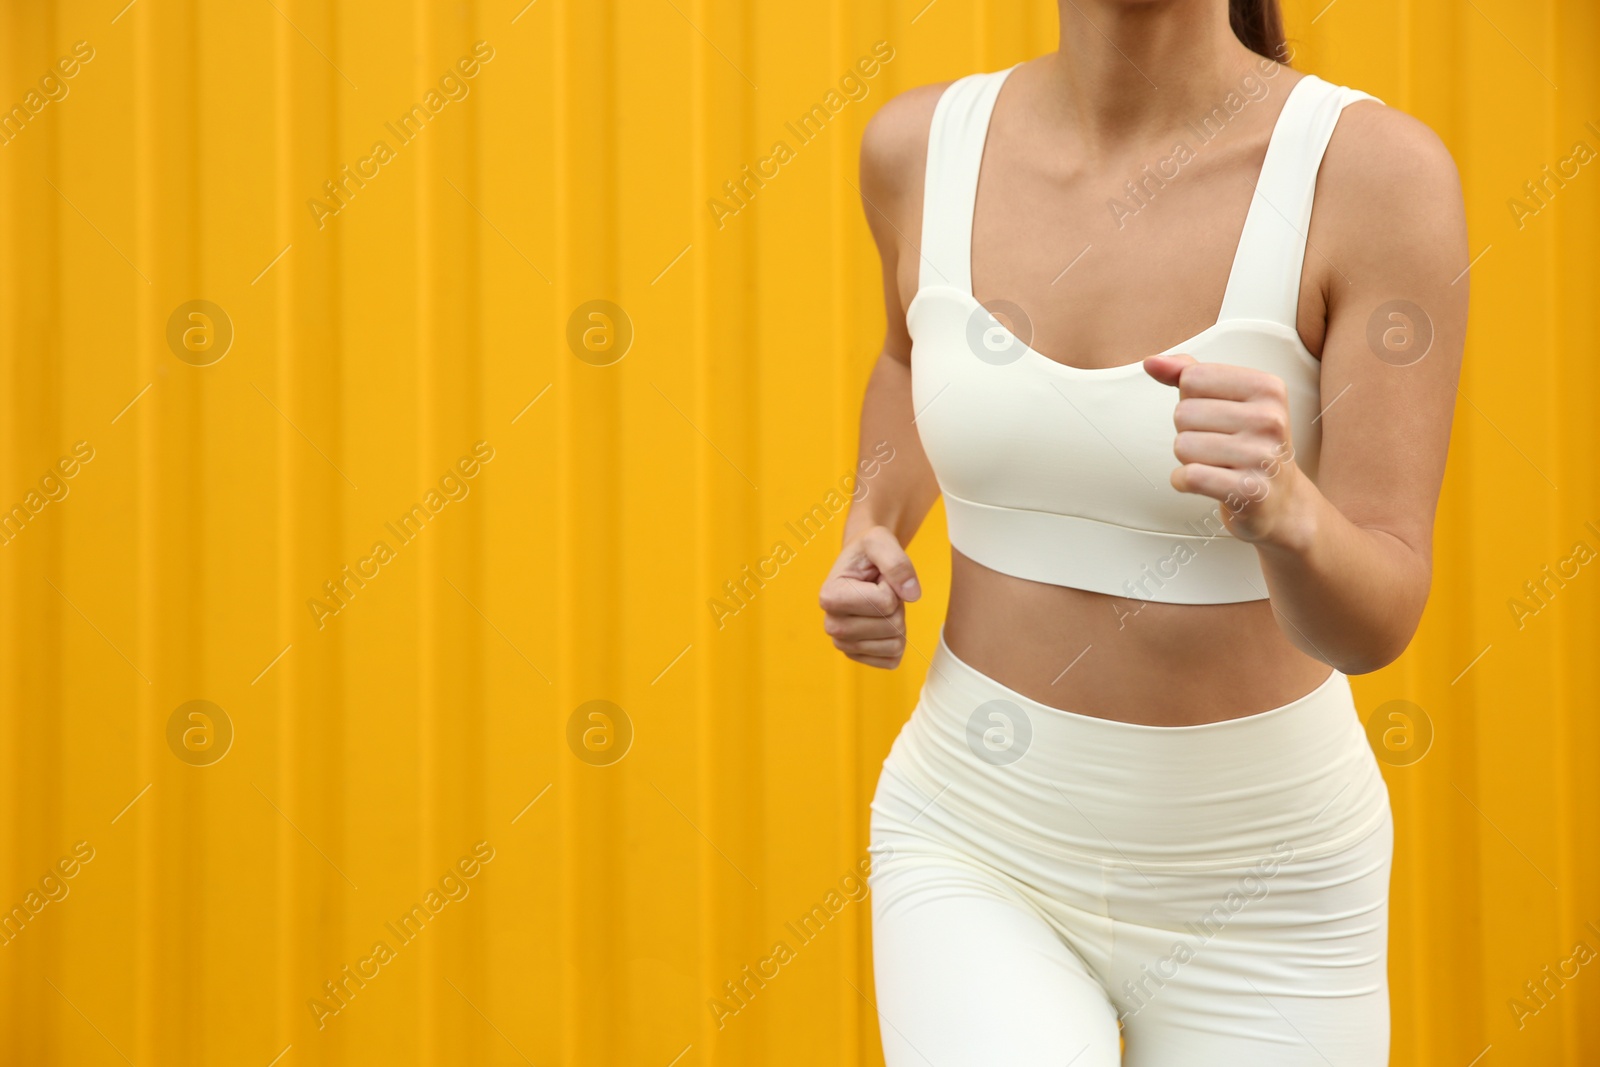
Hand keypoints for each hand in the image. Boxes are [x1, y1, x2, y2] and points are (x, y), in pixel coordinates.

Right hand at [818, 526, 920, 667]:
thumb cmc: (867, 552)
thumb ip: (897, 562)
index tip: (876, 577)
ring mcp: (844, 645)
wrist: (861, 565)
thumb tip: (912, 595)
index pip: (884, 602)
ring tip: (881, 604)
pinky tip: (881, 622)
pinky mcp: (859, 657)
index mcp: (830, 596)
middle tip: (881, 590)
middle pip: (892, 625)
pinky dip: (896, 639)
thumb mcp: (880, 541)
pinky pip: (894, 658)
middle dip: (896, 605)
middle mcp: (832, 626)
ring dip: (898, 621)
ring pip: (895, 644)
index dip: (891, 585)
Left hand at [1142, 353, 1311, 545]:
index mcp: (1267, 387)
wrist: (1280, 500)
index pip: (1192, 378)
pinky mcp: (1249, 491)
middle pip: (1183, 413)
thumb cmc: (1245, 443)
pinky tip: (1206, 482)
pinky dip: (1183, 481)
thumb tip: (1151, 362)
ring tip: (1216, 464)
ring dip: (1188, 459)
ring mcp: (1262, 456)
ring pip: (1182, 445)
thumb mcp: (1226, 400)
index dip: (1191, 399)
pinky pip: (1189, 476)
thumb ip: (1188, 373)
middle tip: (1218, 445)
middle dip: (1188, 431)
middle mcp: (1270, 419)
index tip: (1218, 417)